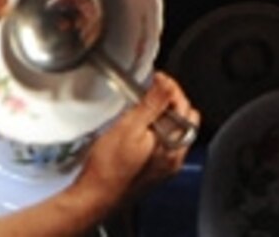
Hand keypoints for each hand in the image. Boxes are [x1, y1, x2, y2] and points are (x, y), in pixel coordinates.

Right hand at [67, 73, 198, 216]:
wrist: (93, 198)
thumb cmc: (107, 169)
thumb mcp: (129, 128)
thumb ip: (152, 105)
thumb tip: (167, 85)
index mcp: (174, 148)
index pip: (185, 107)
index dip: (171, 89)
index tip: (158, 79)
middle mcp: (174, 159)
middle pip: (184, 119)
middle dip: (171, 101)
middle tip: (153, 91)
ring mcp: (165, 167)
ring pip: (174, 131)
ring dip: (163, 115)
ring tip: (144, 108)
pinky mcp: (154, 171)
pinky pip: (164, 143)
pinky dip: (157, 130)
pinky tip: (139, 128)